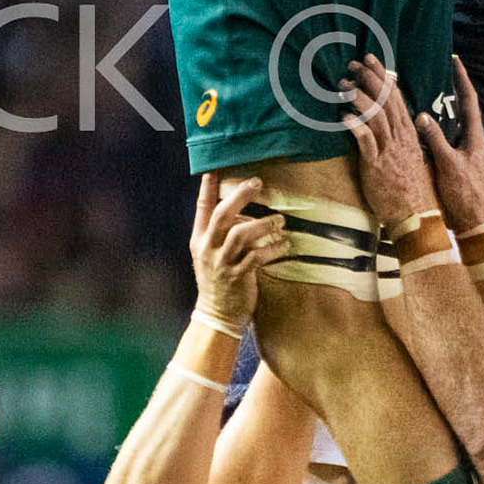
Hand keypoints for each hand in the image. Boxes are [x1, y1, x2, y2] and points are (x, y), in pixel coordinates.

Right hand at [189, 173, 286, 326]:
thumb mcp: (210, 254)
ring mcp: (222, 263)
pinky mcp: (238, 277)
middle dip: (239, 196)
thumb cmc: (219, 280)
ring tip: (280, 220)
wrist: (217, 316)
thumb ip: (221, 233)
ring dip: (263, 224)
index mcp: (200, 240)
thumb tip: (240, 210)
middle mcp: (208, 249)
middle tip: (257, 182)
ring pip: (241, 234)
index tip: (215, 167)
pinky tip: (284, 245)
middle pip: (222, 215)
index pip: (202, 207)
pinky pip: (257, 257)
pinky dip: (273, 248)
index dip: (208, 186)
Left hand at [341, 54, 438, 225]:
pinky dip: (356, 127)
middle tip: (354, 64)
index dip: (383, 76)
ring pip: (375, 116)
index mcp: (407, 132)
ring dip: (358, 98)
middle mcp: (399, 137)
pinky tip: (343, 116)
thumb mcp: (408, 155)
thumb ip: (399, 136)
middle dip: (370, 79)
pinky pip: (366, 142)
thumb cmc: (410, 186)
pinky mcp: (376, 165)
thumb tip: (388, 120)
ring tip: (343, 85)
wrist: (414, 213)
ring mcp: (388, 150)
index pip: (395, 97)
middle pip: (385, 101)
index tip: (371, 60)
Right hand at [415, 55, 483, 232]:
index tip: (455, 60)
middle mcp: (468, 138)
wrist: (473, 220)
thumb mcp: (449, 164)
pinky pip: (441, 135)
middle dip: (450, 86)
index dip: (462, 79)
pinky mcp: (453, 160)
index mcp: (473, 135)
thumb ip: (436, 140)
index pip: (469, 100)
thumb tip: (421, 115)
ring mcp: (461, 149)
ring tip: (424, 89)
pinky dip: (431, 125)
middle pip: (460, 106)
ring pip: (449, 120)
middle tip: (436, 69)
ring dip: (439, 105)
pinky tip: (417, 120)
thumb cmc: (466, 193)